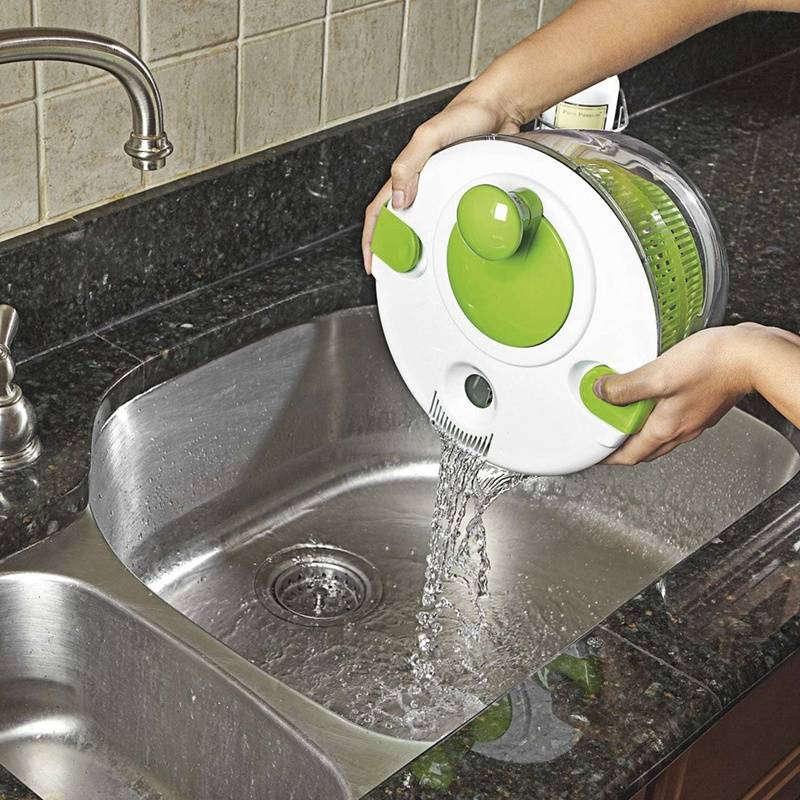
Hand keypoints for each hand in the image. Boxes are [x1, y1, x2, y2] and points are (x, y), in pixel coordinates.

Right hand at [361, 94, 521, 272]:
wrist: (499, 108)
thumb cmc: (467, 114)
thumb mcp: (431, 137)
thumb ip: (410, 164)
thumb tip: (398, 199)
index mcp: (406, 170)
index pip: (378, 211)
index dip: (372, 239)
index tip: (372, 261)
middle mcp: (418, 180)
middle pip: (395, 220)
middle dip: (388, 247)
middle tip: (392, 270)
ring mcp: (437, 184)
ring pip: (417, 219)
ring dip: (412, 242)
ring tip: (413, 263)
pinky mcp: (458, 186)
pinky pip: (441, 213)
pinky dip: (437, 231)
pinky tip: (442, 240)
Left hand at [593, 325, 763, 464]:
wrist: (752, 355)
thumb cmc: (714, 365)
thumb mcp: (658, 375)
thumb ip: (626, 387)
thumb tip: (602, 393)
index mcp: (665, 428)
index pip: (630, 455)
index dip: (609, 457)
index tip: (596, 456)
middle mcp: (681, 430)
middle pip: (645, 449)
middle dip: (624, 448)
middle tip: (607, 438)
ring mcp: (694, 420)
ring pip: (660, 435)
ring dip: (640, 431)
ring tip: (625, 418)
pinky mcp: (703, 406)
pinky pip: (674, 419)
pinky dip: (657, 416)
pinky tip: (654, 399)